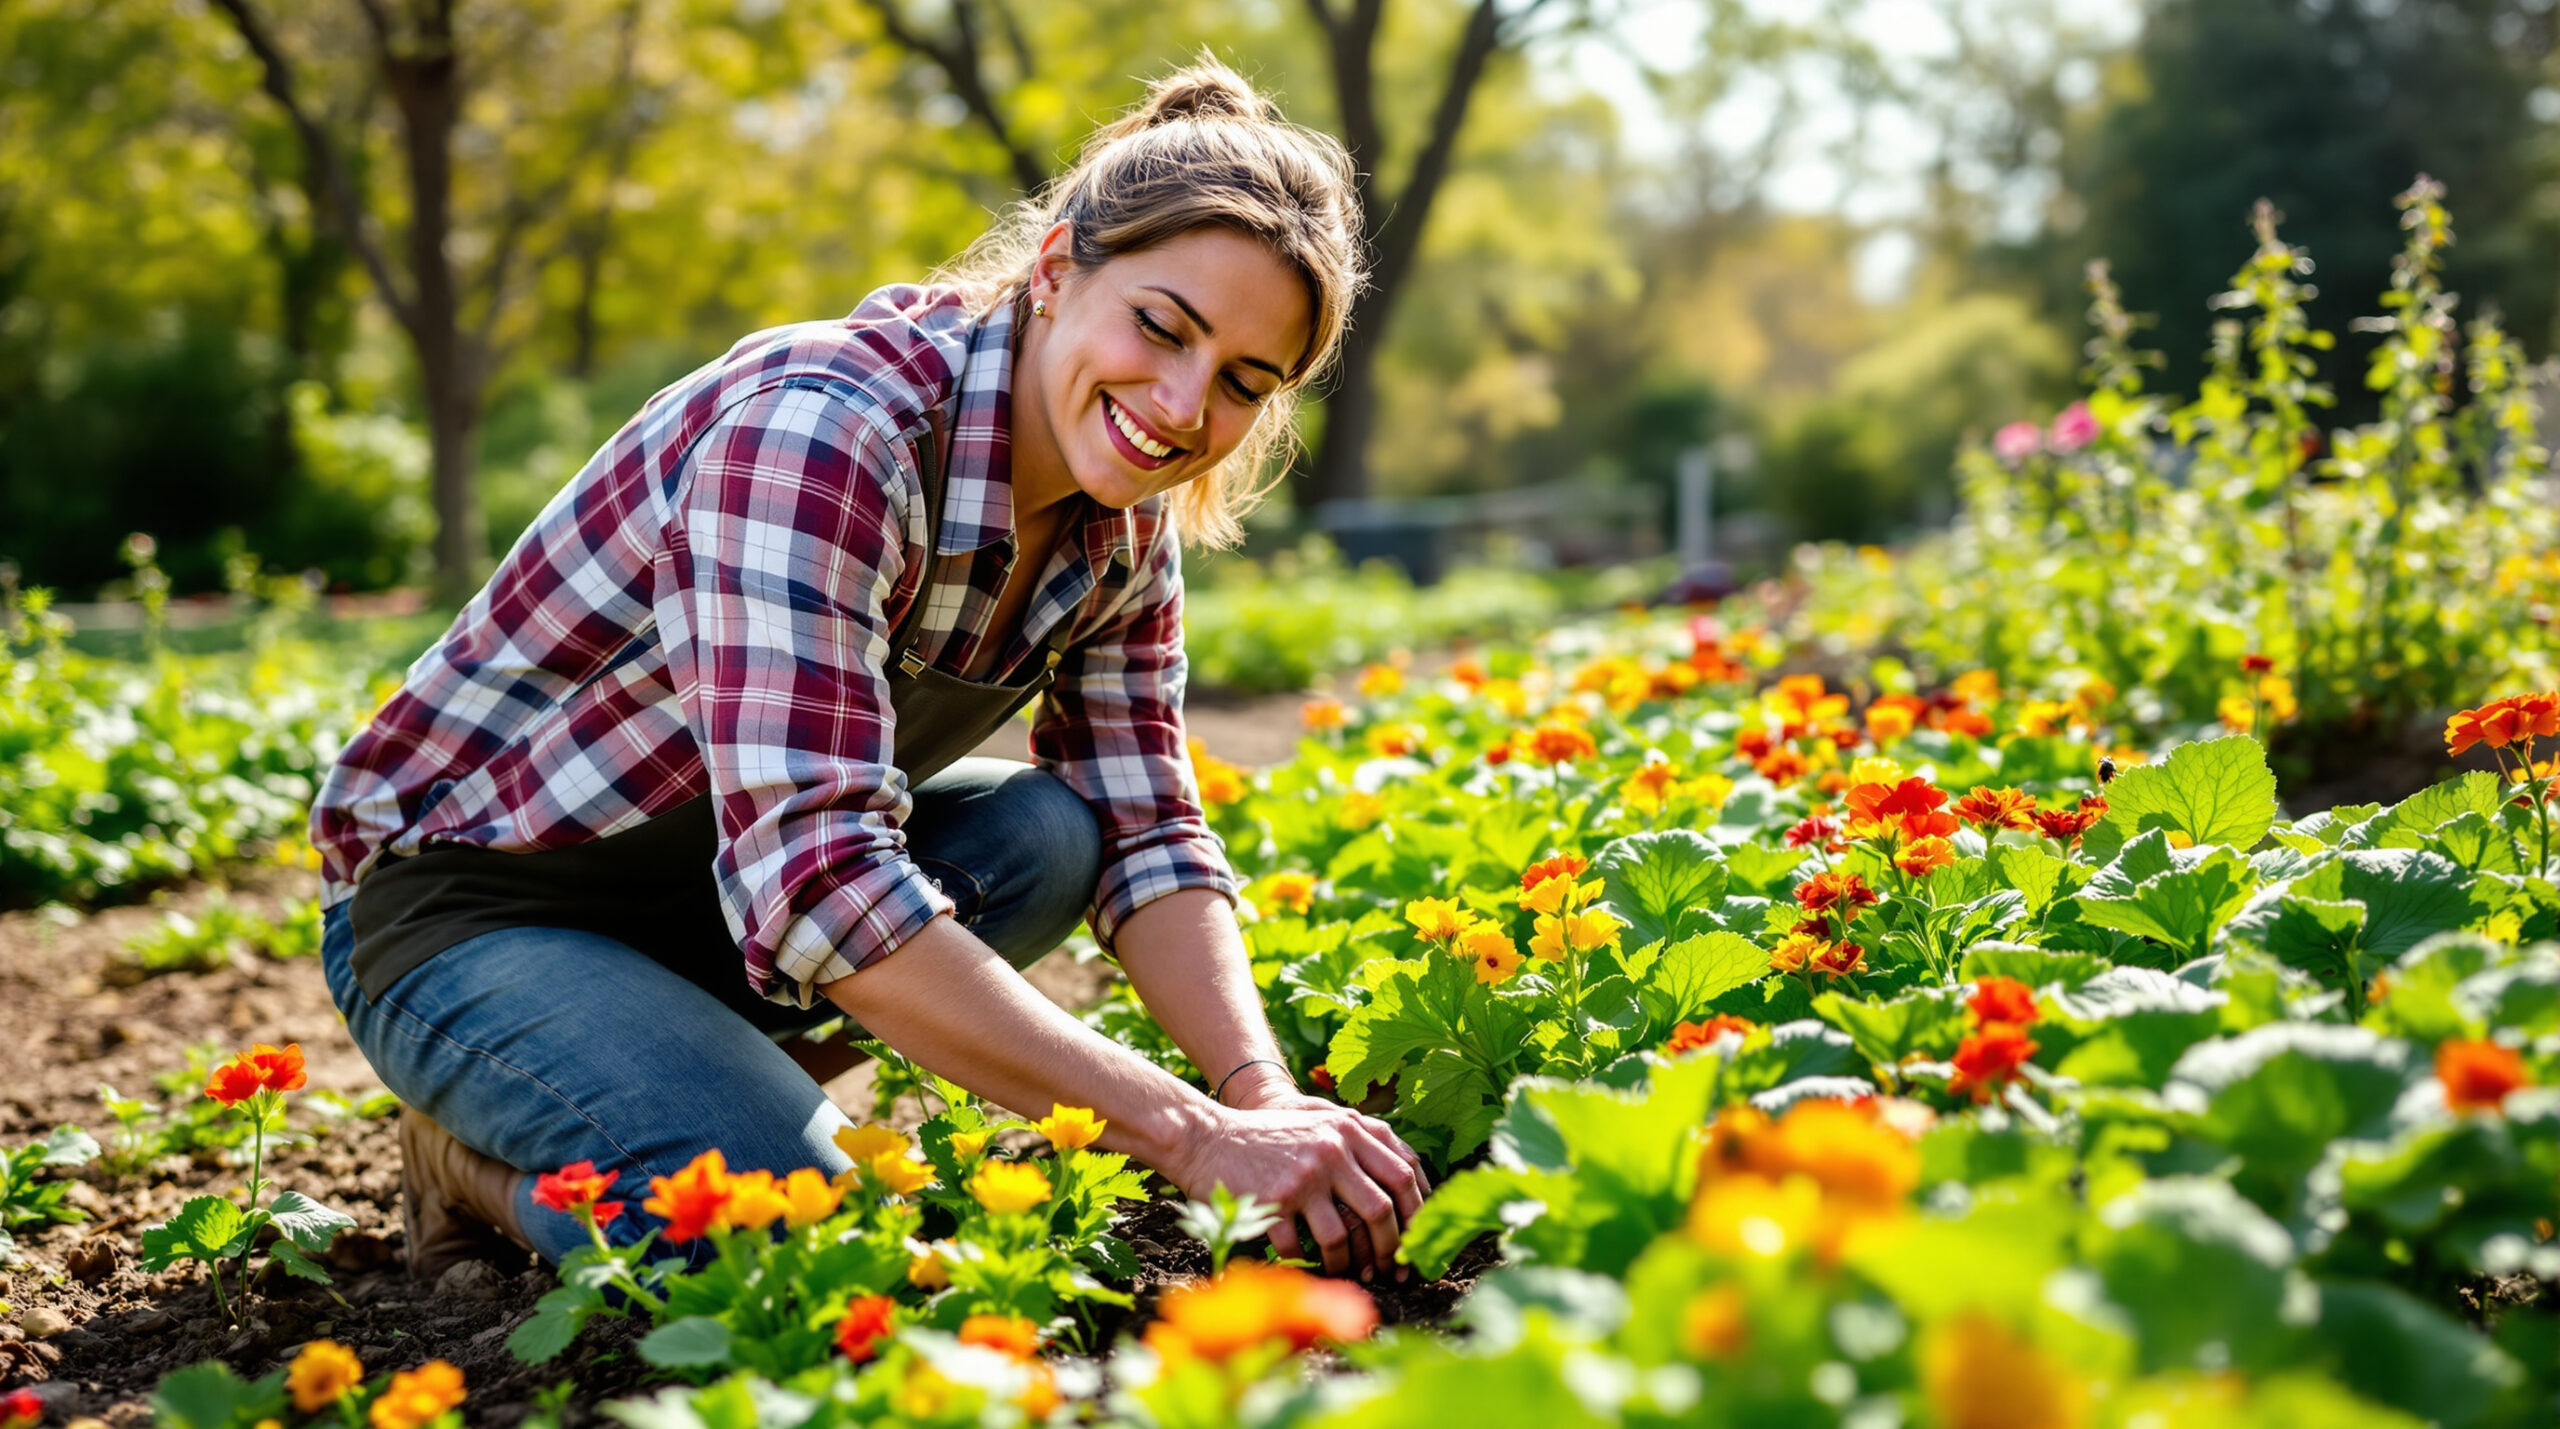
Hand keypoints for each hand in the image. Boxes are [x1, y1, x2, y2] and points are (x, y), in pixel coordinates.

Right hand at [1167, 1087, 1430, 1282]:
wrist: (1206, 1137)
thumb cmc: (1268, 1137)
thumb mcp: (1319, 1122)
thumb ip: (1360, 1140)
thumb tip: (1410, 1181)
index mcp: (1348, 1129)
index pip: (1404, 1173)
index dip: (1418, 1211)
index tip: (1417, 1238)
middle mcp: (1331, 1149)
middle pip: (1381, 1210)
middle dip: (1390, 1249)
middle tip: (1391, 1270)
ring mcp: (1303, 1176)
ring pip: (1343, 1237)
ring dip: (1348, 1264)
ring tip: (1349, 1273)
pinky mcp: (1273, 1201)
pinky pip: (1300, 1248)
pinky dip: (1306, 1264)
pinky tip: (1308, 1267)